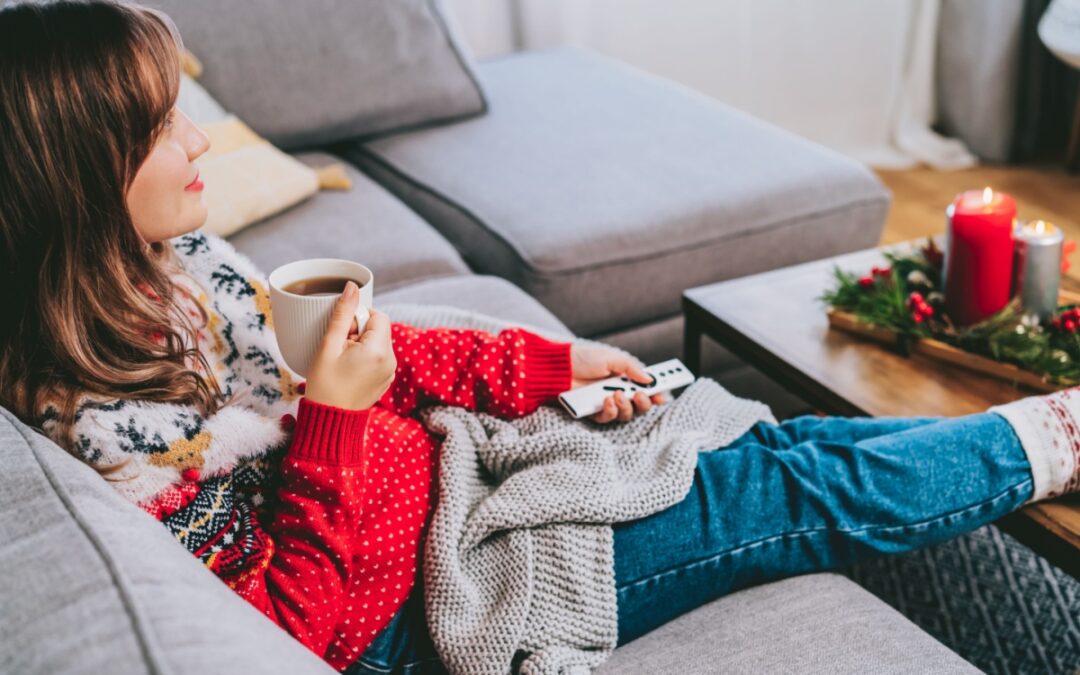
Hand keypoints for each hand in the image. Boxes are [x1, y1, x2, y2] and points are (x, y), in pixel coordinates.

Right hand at [304, 282, 395, 410]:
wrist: (329, 421)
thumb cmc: (324, 385)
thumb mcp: (328, 346)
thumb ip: (342, 314)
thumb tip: (352, 287)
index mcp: (379, 350)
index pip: (377, 315)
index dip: (357, 319)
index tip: (341, 333)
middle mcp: (391, 360)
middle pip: (378, 328)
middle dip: (357, 331)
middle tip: (338, 348)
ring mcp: (390, 372)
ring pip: (377, 342)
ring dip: (360, 344)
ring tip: (341, 360)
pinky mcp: (385, 380)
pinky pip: (377, 357)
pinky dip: (364, 357)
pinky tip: (347, 369)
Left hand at [570, 344, 666, 423]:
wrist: (561, 366)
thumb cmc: (585, 358)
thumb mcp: (612, 358)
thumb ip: (632, 369)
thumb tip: (650, 379)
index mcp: (626, 378)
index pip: (646, 389)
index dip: (656, 394)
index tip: (663, 396)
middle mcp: (619, 392)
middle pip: (640, 406)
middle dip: (644, 403)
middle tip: (641, 396)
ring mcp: (606, 403)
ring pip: (626, 415)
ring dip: (626, 407)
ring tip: (617, 395)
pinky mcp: (594, 412)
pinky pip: (607, 419)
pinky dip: (610, 412)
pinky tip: (606, 401)